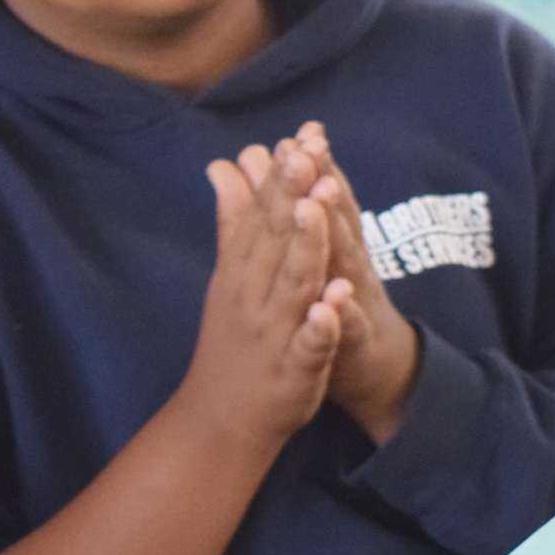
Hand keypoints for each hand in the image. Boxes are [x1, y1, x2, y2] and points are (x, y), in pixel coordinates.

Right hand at [177, 154, 350, 454]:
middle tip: (308, 153)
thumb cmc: (234, 337)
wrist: (220, 417)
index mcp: (243, 268)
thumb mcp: (230, 274)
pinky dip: (321, 323)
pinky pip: (309, 344)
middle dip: (292, 196)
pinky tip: (334, 302)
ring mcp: (273, 331)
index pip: (263, 214)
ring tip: (317, 208)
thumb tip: (223, 165)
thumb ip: (233, 219)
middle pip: (276, 238)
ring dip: (306, 246)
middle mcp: (255, 293)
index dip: (283, 176)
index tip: (301, 136)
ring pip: (292, 283)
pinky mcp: (293, 370)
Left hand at [265, 123, 421, 441]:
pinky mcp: (356, 343)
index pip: (321, 197)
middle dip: (324, 182)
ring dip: (337, 233)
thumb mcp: (310, 255)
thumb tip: (249, 159)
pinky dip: (346, 314)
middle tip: (311, 146)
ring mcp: (357, 301)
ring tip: (322, 199)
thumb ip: (282, 209)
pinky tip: (339, 301)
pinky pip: (351, 328)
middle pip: (337, 219)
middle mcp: (350, 264)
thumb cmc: (331, 305)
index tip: (300, 131)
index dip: (312, 166)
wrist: (374, 367)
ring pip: (348, 263)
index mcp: (334, 242)